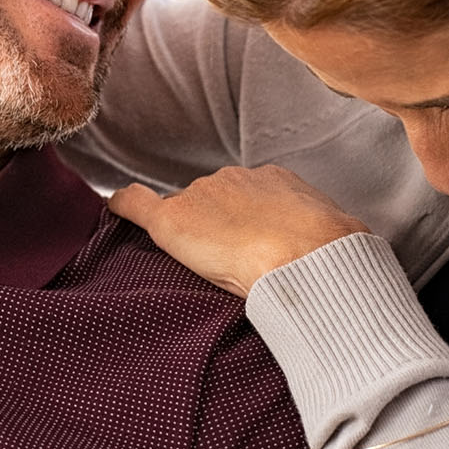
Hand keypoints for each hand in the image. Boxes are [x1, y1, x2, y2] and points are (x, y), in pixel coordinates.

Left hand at [108, 164, 369, 298]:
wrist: (307, 256)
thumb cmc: (331, 255)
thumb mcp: (337, 237)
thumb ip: (320, 238)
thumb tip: (336, 258)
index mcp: (275, 180)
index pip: (249, 198)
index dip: (247, 224)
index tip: (252, 247)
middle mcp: (236, 178)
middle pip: (214, 202)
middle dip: (218, 229)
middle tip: (232, 266)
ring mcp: (203, 195)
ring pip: (187, 213)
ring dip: (192, 236)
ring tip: (206, 269)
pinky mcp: (174, 219)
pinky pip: (137, 203)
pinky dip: (123, 205)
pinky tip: (111, 209)